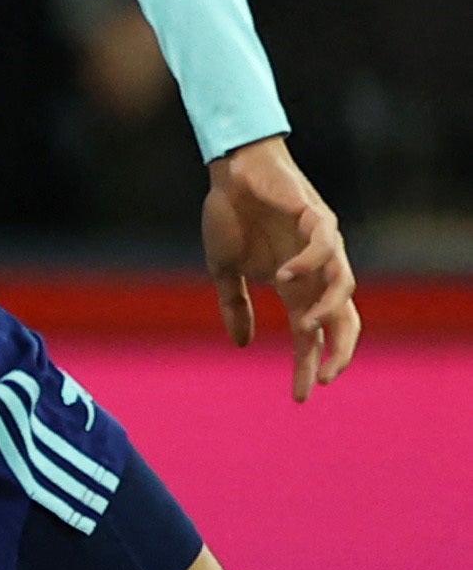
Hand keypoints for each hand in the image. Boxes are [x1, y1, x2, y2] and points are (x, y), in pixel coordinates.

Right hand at [203, 136, 357, 400]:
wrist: (231, 171)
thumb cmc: (230, 215)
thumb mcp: (224, 271)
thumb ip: (236, 306)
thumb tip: (243, 344)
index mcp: (296, 286)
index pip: (311, 336)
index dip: (306, 365)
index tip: (301, 397)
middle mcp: (316, 270)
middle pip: (345, 319)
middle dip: (340, 351)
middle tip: (326, 378)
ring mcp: (322, 246)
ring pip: (344, 289)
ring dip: (328, 314)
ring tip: (306, 327)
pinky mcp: (317, 220)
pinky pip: (323, 249)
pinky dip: (306, 266)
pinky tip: (282, 277)